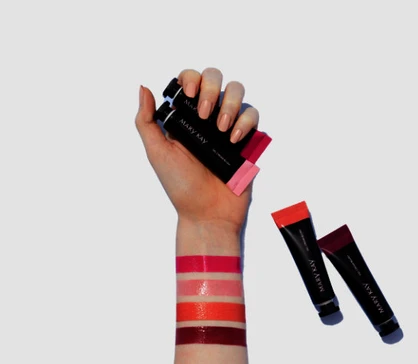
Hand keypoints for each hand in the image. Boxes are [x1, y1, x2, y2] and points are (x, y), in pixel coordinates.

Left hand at [135, 67, 259, 234]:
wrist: (208, 213)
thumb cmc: (181, 187)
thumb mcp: (157, 153)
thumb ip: (146, 122)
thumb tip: (144, 89)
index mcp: (186, 118)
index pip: (190, 80)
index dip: (191, 79)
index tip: (189, 96)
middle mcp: (207, 118)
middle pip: (215, 77)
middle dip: (211, 89)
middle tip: (205, 116)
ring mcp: (228, 127)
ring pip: (237, 91)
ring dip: (230, 104)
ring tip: (220, 130)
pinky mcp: (247, 140)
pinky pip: (253, 116)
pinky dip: (245, 122)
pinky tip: (233, 140)